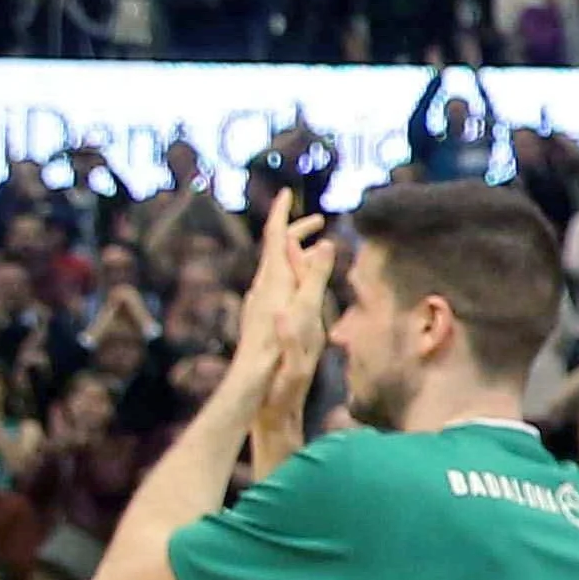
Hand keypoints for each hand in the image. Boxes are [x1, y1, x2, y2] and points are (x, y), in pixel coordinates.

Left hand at [232, 187, 334, 381]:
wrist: (254, 387)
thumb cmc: (282, 354)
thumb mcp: (306, 314)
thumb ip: (314, 279)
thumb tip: (324, 244)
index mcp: (274, 281)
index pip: (276, 237)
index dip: (282, 213)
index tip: (287, 193)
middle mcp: (262, 287)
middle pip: (276, 249)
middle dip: (295, 230)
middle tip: (317, 221)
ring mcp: (259, 302)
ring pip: (276, 266)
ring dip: (295, 251)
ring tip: (313, 248)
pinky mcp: (261, 315)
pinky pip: (277, 282)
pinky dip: (293, 271)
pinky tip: (300, 283)